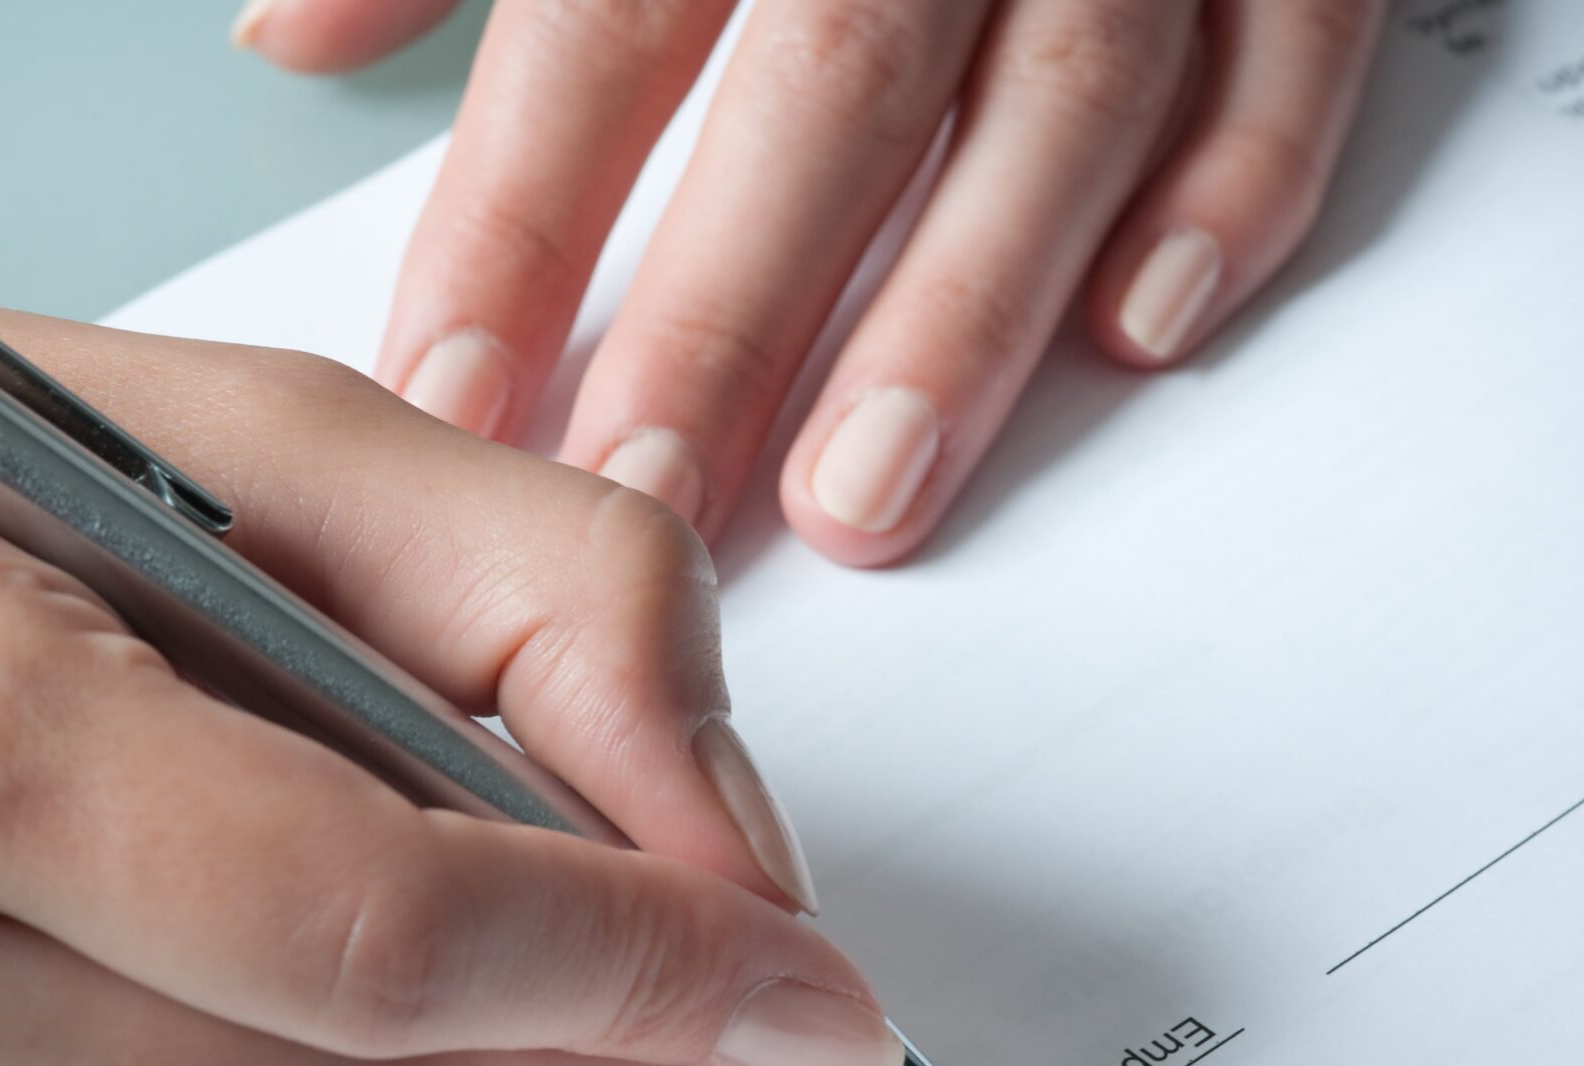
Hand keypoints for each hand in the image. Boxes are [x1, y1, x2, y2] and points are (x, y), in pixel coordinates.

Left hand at [237, 0, 1379, 563]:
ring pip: (1065, 89)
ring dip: (966, 307)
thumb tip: (289, 32)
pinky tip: (1145, 330)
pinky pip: (1294, 39)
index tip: (454, 390)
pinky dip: (1238, 183)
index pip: (603, 13)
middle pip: (828, 77)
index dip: (522, 216)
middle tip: (644, 497)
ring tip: (864, 498)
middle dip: (734, 311)